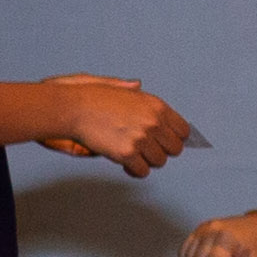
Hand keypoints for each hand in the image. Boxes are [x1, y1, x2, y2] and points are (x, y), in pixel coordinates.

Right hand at [25, 76, 191, 175]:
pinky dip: (134, 171)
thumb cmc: (91, 98)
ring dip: (147, 161)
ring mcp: (141, 138)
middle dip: (161, 151)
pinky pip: (142, 171)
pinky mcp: (127, 153)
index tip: (163, 142)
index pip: (183, 131)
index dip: (173, 138)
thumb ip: (133, 90)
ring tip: (133, 155)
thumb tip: (138, 85)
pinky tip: (125, 164)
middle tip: (146, 150)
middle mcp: (153, 122)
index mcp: (156, 106)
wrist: (73, 108)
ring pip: (159, 162)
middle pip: (175, 149)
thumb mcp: (117, 87)